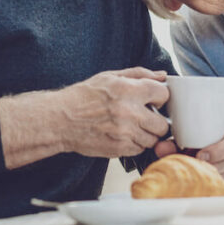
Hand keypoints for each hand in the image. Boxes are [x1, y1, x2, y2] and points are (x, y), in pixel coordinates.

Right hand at [0, 67, 169, 167]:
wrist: (60, 120)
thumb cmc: (83, 97)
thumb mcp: (110, 77)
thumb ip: (139, 74)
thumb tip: (162, 76)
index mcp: (128, 90)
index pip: (163, 94)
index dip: (160, 97)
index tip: (154, 100)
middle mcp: (129, 113)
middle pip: (163, 124)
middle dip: (157, 120)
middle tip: (146, 116)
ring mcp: (125, 133)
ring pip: (153, 140)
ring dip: (146, 134)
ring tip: (132, 126)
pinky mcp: (119, 149)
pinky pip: (140, 149)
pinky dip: (135, 144)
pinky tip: (124, 134)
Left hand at [155, 131, 223, 186]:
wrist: (191, 162)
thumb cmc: (189, 149)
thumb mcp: (181, 144)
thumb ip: (171, 145)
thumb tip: (161, 147)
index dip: (218, 150)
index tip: (201, 155)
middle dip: (211, 165)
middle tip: (196, 166)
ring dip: (208, 175)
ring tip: (194, 174)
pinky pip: (220, 188)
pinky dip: (208, 186)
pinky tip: (198, 183)